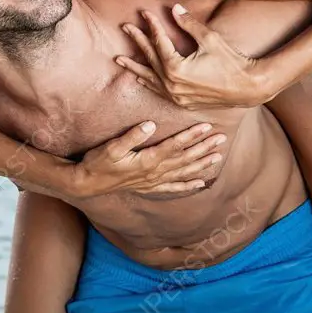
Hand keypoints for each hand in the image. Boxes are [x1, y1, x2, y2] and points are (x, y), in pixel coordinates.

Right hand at [68, 121, 224, 199]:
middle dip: (204, 148)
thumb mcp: (112, 146)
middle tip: (222, 138)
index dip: (191, 135)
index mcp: (148, 160)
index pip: (175, 146)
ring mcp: (153, 181)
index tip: (207, 126)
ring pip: (183, 173)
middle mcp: (154, 172)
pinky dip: (188, 186)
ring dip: (201, 164)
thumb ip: (132, 136)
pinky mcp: (150, 187)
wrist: (89, 183)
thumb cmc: (98, 162)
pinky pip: (174, 188)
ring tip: (218, 157)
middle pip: (185, 159)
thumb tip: (150, 124)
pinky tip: (201, 183)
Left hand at [116, 6, 272, 108]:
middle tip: (125, 28)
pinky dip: (149, 83)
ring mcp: (176, 95)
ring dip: (135, 68)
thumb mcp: (210, 39)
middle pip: (150, 58)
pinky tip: (141, 80)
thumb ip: (189, 24)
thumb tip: (174, 8)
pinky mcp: (182, 102)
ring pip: (149, 78)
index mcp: (176, 68)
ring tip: (120, 60)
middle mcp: (171, 84)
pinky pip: (160, 91)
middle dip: (137, 41)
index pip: (159, 42)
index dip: (152, 25)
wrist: (249, 88)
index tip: (144, 13)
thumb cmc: (232, 62)